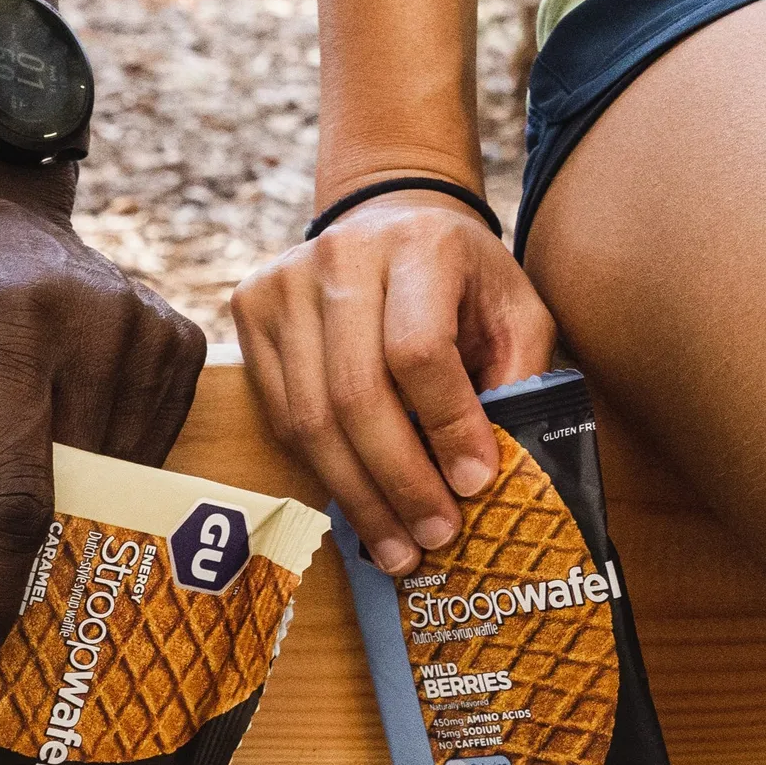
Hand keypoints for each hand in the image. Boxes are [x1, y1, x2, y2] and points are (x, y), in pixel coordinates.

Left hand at [0, 116, 205, 690]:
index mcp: (6, 327)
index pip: (13, 497)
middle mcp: (98, 324)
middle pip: (76, 499)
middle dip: (25, 569)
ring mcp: (149, 329)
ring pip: (121, 484)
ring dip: (68, 517)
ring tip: (15, 511)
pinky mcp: (176, 340)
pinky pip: (151, 451)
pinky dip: (105, 476)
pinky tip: (60, 447)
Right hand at [232, 190, 554, 573]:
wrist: (385, 219)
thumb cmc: (460, 278)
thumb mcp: (514, 310)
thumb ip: (515, 379)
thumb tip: (486, 475)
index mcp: (419, 244)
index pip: (419, 351)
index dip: (446, 426)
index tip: (474, 484)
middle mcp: (340, 256)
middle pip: (355, 394)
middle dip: (398, 482)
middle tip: (431, 538)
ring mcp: (284, 283)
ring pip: (310, 417)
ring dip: (357, 495)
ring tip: (396, 545)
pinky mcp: (250, 309)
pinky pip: (282, 414)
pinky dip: (322, 468)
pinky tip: (359, 499)